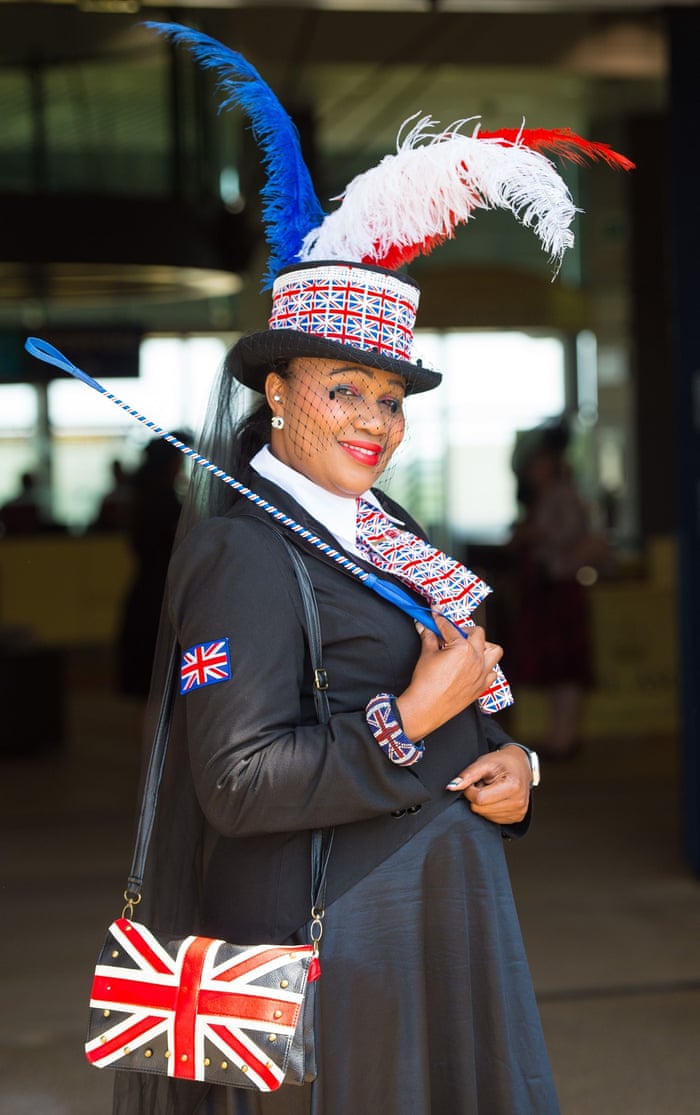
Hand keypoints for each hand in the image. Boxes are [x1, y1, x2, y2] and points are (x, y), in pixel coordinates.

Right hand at [395, 616, 502, 740]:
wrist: (426, 708)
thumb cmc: (426, 684)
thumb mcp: (426, 654)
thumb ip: (428, 637)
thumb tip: (425, 627)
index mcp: (463, 648)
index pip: (451, 628)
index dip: (440, 620)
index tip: (436, 616)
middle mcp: (476, 659)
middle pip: (478, 633)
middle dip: (465, 630)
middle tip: (452, 634)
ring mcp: (482, 673)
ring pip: (494, 651)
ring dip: (484, 646)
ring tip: (470, 648)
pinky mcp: (481, 686)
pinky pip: (492, 672)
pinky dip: (486, 668)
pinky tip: (473, 667)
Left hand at [445, 745, 530, 824]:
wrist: (521, 766)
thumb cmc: (503, 762)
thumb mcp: (485, 762)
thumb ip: (468, 775)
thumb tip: (451, 787)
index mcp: (512, 787)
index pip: (479, 799)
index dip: (471, 789)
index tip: (475, 781)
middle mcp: (518, 802)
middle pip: (481, 809)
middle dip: (477, 796)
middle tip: (484, 784)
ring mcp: (518, 812)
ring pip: (484, 815)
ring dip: (484, 803)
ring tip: (491, 789)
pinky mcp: (516, 818)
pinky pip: (492, 819)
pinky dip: (490, 808)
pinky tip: (496, 797)